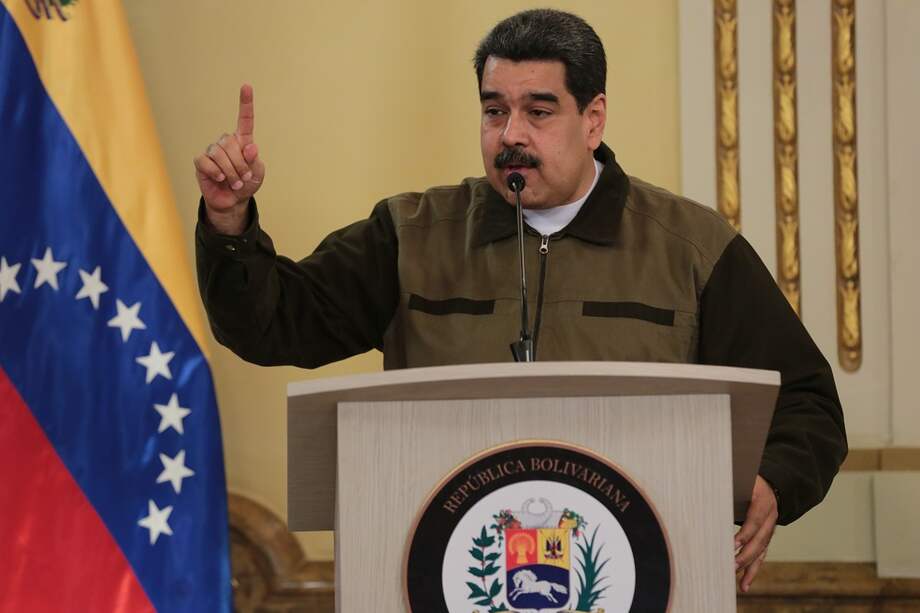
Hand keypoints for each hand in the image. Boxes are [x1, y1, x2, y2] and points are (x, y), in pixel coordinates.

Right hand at [194, 84, 264, 234]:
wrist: (232, 201)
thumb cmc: (246, 184)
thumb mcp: (257, 175)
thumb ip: (255, 162)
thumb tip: (250, 146)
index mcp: (242, 141)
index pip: (244, 120)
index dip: (245, 103)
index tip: (246, 86)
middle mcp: (226, 142)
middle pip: (231, 143)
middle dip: (240, 164)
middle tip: (243, 178)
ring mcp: (212, 151)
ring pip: (219, 153)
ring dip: (230, 172)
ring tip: (234, 183)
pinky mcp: (201, 162)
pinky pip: (206, 162)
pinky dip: (215, 172)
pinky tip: (220, 179)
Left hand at [735, 475, 777, 592]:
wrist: (770, 484)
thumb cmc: (748, 479)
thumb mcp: (741, 477)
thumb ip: (728, 482)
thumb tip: (704, 483)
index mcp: (763, 501)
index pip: (754, 520)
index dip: (745, 533)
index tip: (732, 544)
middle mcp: (770, 517)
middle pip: (759, 540)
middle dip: (745, 555)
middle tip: (731, 566)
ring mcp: (769, 529)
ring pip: (761, 551)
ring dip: (749, 567)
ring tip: (740, 583)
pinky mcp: (765, 539)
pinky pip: (761, 556)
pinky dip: (753, 571)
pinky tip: (744, 584)